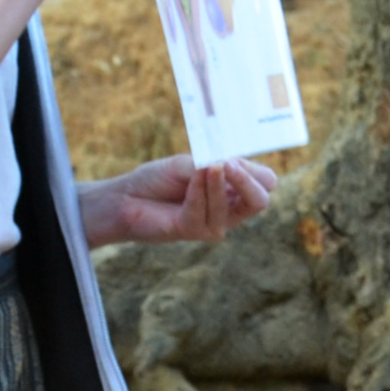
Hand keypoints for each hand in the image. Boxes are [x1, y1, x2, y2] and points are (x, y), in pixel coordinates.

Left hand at [80, 155, 276, 245]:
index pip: (265, 182)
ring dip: (214, 183)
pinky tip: (185, 184)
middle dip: (248, 180)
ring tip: (198, 168)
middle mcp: (229, 209)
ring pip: (234, 206)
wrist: (124, 196)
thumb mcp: (187, 163)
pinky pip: (205, 211)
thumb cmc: (156, 178)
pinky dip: (196, 192)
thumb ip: (210, 165)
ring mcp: (214, 224)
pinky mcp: (195, 232)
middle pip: (260, 200)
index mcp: (232, 188)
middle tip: (227, 164)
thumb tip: (228, 166)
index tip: (233, 158)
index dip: (255, 171)